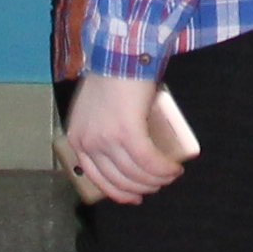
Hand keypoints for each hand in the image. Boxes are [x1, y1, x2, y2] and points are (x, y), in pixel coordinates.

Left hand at [62, 71, 188, 203]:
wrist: (120, 54)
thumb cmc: (111, 76)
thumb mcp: (94, 109)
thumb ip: (99, 130)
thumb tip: (121, 152)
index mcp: (78, 138)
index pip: (97, 178)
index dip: (118, 192)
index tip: (134, 197)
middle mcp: (89, 143)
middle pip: (119, 180)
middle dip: (142, 188)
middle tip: (159, 184)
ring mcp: (107, 139)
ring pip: (136, 174)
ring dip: (158, 179)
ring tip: (171, 175)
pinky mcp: (128, 133)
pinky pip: (149, 162)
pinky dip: (164, 169)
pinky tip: (174, 169)